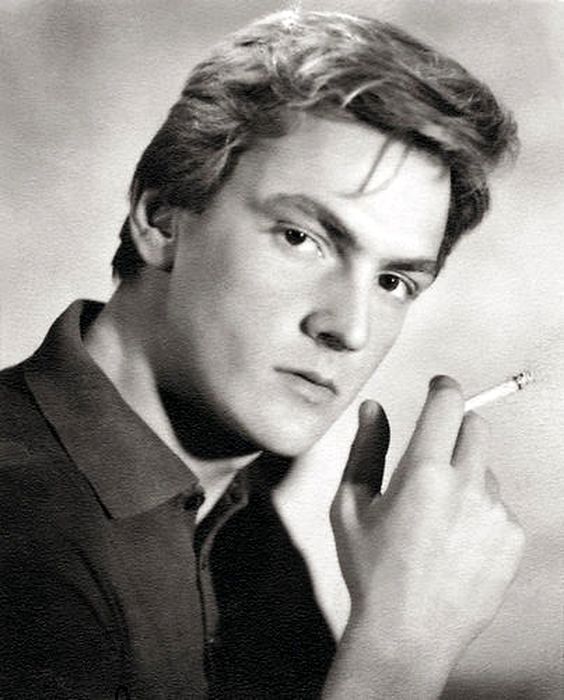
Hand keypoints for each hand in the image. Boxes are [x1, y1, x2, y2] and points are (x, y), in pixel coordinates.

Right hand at [327, 376, 524, 694]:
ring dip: (465, 475)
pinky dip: (480, 510)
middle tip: (432, 456)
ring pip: (485, 469)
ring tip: (437, 517)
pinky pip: (499, 504)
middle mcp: (467, 487)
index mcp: (424, 474)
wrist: (407, 634)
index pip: (447, 404)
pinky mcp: (512, 538)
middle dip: (455, 428)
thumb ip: (366, 448)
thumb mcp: (351, 505)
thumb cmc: (371, 570)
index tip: (439, 386)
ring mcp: (495, 513)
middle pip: (476, 427)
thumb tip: (375, 409)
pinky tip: (455, 541)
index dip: (443, 387)